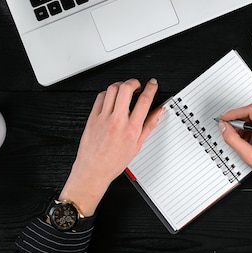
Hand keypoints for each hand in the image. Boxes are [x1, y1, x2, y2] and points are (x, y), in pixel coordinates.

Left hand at [59, 78, 162, 215]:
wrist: (93, 170)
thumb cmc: (114, 162)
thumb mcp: (137, 145)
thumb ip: (149, 125)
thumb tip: (159, 112)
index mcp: (131, 129)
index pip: (144, 101)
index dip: (151, 88)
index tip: (152, 84)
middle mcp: (117, 121)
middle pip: (126, 89)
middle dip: (134, 82)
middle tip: (137, 85)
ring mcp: (103, 118)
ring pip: (112, 90)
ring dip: (121, 85)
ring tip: (125, 90)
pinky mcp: (92, 118)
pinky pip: (100, 97)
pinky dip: (108, 93)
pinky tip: (112, 98)